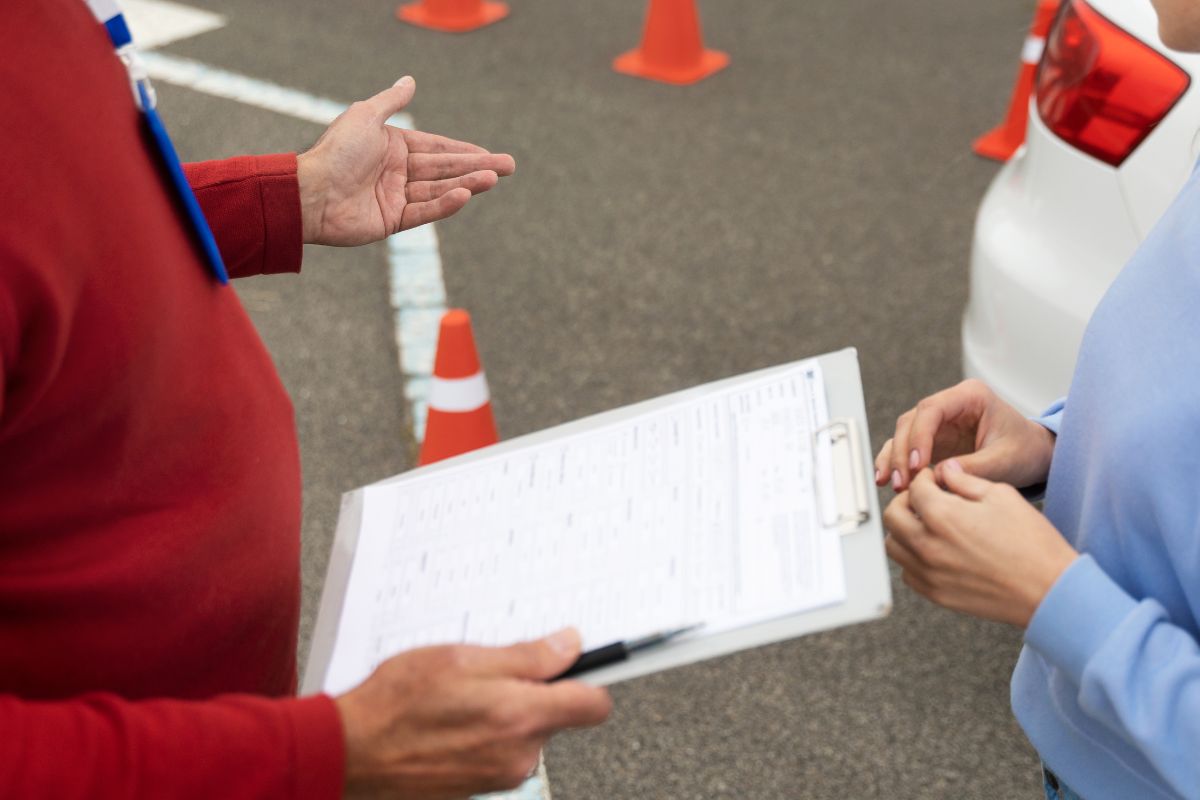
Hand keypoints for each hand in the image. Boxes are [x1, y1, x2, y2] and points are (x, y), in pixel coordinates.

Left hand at [296, 76, 515, 246]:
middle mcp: (397, 172)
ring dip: (468, 184)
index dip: (465, 150)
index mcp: (392, 147)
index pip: (437, 148)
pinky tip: (466, 195)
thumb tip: (410, 81)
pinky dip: (445, 204)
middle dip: (477, 167)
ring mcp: (396, 198)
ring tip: (494, 179)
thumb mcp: (365, 116)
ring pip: (439, 189)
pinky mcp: (392, 220)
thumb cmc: (335, 152)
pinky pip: (424, 211)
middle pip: (445, 169)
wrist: (311, 192)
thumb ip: (391, 101)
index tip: (490, 154)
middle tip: (509, 167)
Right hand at [334, 628, 610, 799]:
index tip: (585, 663)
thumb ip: (526, 657)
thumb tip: (569, 647)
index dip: (591, 678)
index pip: (593, 704)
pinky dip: (483, 732)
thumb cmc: (395, 703)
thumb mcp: (462, 658)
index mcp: (521, 717)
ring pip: (524, 733)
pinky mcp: (477, 787)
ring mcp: (497, 775)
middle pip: (555, 716)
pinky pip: (498, 751)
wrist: (349, 752)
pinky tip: (449, 719)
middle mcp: (518, 754)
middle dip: (534, 691)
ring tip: (460, 695)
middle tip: (492, 669)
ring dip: (504, 711)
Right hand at [874, 379, 1055, 491]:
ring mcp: (939, 423)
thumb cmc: (1025, 450)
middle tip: (902, 481)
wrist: (1034, 456)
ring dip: (895, 459)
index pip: (931, 410)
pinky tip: (889, 480)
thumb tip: (938, 475)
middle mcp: (950, 406)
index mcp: (970, 397)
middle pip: (911, 422)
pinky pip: (907, 448)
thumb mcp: (1005, 460)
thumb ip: (973, 467)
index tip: (917, 465)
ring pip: (903, 434)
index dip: (919, 436)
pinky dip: (897, 463)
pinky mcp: (933, 441)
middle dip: (903, 452)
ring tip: (893, 484)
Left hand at [883, 464, 1077, 626]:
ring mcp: (928, 573)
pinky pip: (907, 572)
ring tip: (928, 525)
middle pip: (892, 515)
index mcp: (942, 516)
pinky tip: (935, 550)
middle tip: (925, 500)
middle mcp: (927, 545)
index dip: (925, 478)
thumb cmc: (1031, 542)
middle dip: (906, 501)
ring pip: (893, 545)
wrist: (1049, 591)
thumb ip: (965, 480)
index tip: (935, 479)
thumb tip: (944, 469)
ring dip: (904, 530)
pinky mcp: (935, 594)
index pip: (914, 487)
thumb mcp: (1001, 496)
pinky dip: (913, 558)